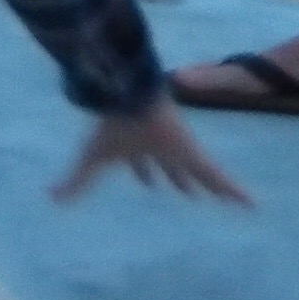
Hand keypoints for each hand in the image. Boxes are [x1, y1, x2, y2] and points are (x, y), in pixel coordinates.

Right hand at [54, 97, 250, 205]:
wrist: (130, 95)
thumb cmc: (112, 126)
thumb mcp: (91, 159)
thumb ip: (75, 181)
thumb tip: (50, 199)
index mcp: (137, 147)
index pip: (142, 164)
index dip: (145, 174)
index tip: (149, 185)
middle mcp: (162, 147)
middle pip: (173, 167)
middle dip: (178, 179)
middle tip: (188, 193)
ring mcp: (181, 149)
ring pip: (200, 173)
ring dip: (212, 187)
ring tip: (228, 200)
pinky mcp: (195, 152)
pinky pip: (218, 177)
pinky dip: (233, 192)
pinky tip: (248, 204)